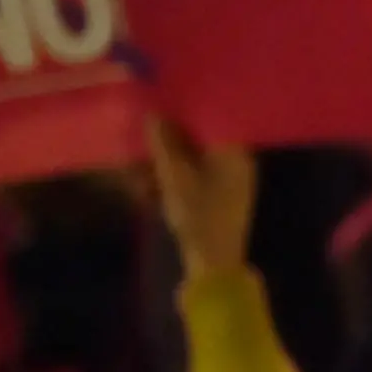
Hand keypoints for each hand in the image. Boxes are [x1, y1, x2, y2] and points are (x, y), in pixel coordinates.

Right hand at [145, 118, 254, 280]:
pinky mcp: (216, 197)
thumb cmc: (199, 213)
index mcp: (234, 152)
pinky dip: (170, 185)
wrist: (214, 261)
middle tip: (136, 159)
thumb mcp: (175, 175)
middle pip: (194, 142)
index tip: (155, 111)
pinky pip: (191, 181)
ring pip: (188, 163)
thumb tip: (155, 114)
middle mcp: (235, 162)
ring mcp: (227, 181)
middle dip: (162, 150)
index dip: (181, 114)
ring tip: (138, 183)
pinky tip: (148, 195)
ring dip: (160, 170)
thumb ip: (164, 143)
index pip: (209, 119)